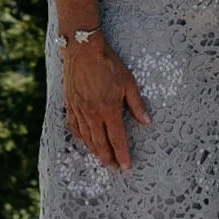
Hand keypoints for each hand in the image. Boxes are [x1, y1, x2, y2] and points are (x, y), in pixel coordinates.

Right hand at [62, 38, 150, 169]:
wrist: (83, 50)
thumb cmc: (108, 64)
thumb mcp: (128, 82)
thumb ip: (137, 105)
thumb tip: (147, 122)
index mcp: (108, 110)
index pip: (117, 139)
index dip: (122, 154)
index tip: (127, 166)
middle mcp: (92, 114)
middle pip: (100, 143)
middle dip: (109, 158)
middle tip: (115, 168)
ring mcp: (79, 110)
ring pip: (87, 138)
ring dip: (95, 151)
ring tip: (103, 159)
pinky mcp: (70, 105)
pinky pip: (74, 127)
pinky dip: (81, 138)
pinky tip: (85, 141)